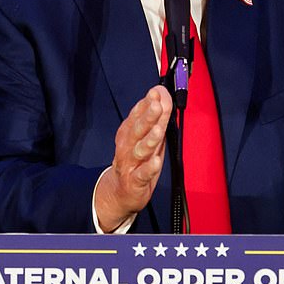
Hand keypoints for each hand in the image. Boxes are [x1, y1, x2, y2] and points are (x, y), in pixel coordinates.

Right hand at [95, 85, 172, 231]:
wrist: (120, 191)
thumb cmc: (137, 159)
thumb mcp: (148, 135)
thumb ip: (157, 115)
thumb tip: (163, 93)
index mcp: (129, 131)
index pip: (137, 114)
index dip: (146, 103)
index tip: (156, 92)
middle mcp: (127, 145)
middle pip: (137, 129)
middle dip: (147, 117)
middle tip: (157, 105)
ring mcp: (130, 163)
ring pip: (140, 150)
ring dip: (149, 140)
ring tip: (158, 130)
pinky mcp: (134, 182)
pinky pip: (141, 175)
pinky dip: (148, 168)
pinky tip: (156, 162)